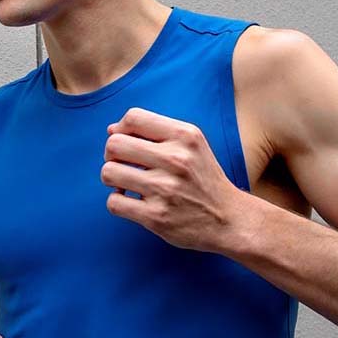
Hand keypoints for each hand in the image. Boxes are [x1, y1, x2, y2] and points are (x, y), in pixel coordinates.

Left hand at [101, 107, 242, 251]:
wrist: (230, 220)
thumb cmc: (204, 179)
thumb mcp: (191, 145)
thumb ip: (155, 133)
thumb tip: (111, 130)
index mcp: (185, 136)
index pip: (133, 117)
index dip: (120, 129)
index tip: (125, 143)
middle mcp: (176, 159)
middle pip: (114, 145)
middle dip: (111, 155)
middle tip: (122, 165)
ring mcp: (165, 189)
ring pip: (108, 172)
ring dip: (112, 179)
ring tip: (126, 183)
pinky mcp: (156, 216)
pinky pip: (114, 202)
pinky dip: (117, 202)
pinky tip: (131, 202)